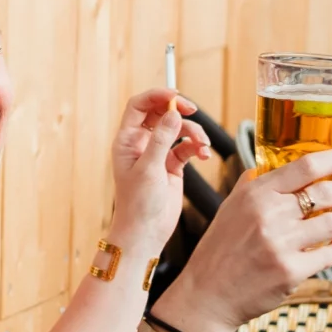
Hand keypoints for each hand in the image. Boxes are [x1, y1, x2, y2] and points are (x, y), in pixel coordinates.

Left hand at [107, 88, 210, 258]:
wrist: (145, 234)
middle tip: (193, 111)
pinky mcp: (171, 166)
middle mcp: (141, 144)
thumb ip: (161, 139)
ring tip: (202, 146)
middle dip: (178, 111)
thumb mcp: (149, 169)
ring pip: (177, 130)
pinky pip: (186, 148)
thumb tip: (173, 113)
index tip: (176, 97)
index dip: (156, 96)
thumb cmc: (138, 205)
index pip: (139, 106)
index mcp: (127, 141)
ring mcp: (157, 154)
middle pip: (160, 114)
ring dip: (193, 133)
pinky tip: (203, 156)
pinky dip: (196, 148)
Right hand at [155, 147, 331, 331]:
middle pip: (328, 192)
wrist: (207, 294)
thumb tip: (281, 165)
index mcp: (256, 194)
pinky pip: (331, 254)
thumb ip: (255, 185)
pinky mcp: (291, 272)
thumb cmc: (221, 250)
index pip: (306, 166)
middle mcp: (269, 215)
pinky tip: (328, 250)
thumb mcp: (231, 207)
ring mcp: (281, 245)